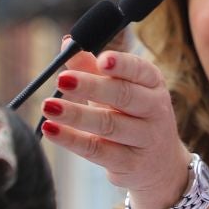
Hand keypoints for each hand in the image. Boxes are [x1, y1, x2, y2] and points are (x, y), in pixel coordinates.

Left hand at [39, 50, 191, 208]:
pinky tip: (51, 129)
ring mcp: (145, 139)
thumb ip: (92, 68)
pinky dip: (72, 140)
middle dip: (92, 87)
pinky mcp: (130, 164)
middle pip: (124, 96)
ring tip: (48, 106)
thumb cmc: (132, 117)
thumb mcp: (118, 90)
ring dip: (76, 115)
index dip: (121, 65)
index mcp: (153, 84)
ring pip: (109, 125)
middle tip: (62, 80)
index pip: (140, 70)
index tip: (101, 60)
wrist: (160, 165)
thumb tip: (67, 43)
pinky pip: (97, 151)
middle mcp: (155, 110)